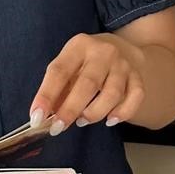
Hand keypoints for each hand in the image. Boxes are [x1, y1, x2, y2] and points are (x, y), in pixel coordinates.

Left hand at [28, 32, 145, 134]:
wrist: (123, 48)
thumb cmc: (86, 63)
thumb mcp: (68, 66)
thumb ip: (56, 90)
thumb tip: (42, 117)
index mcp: (78, 46)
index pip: (59, 71)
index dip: (46, 96)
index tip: (36, 118)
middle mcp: (103, 52)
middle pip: (88, 84)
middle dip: (70, 109)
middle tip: (58, 127)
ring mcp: (123, 64)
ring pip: (113, 93)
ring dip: (95, 113)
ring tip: (82, 120)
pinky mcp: (138, 77)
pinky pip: (135, 98)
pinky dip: (123, 113)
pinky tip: (110, 120)